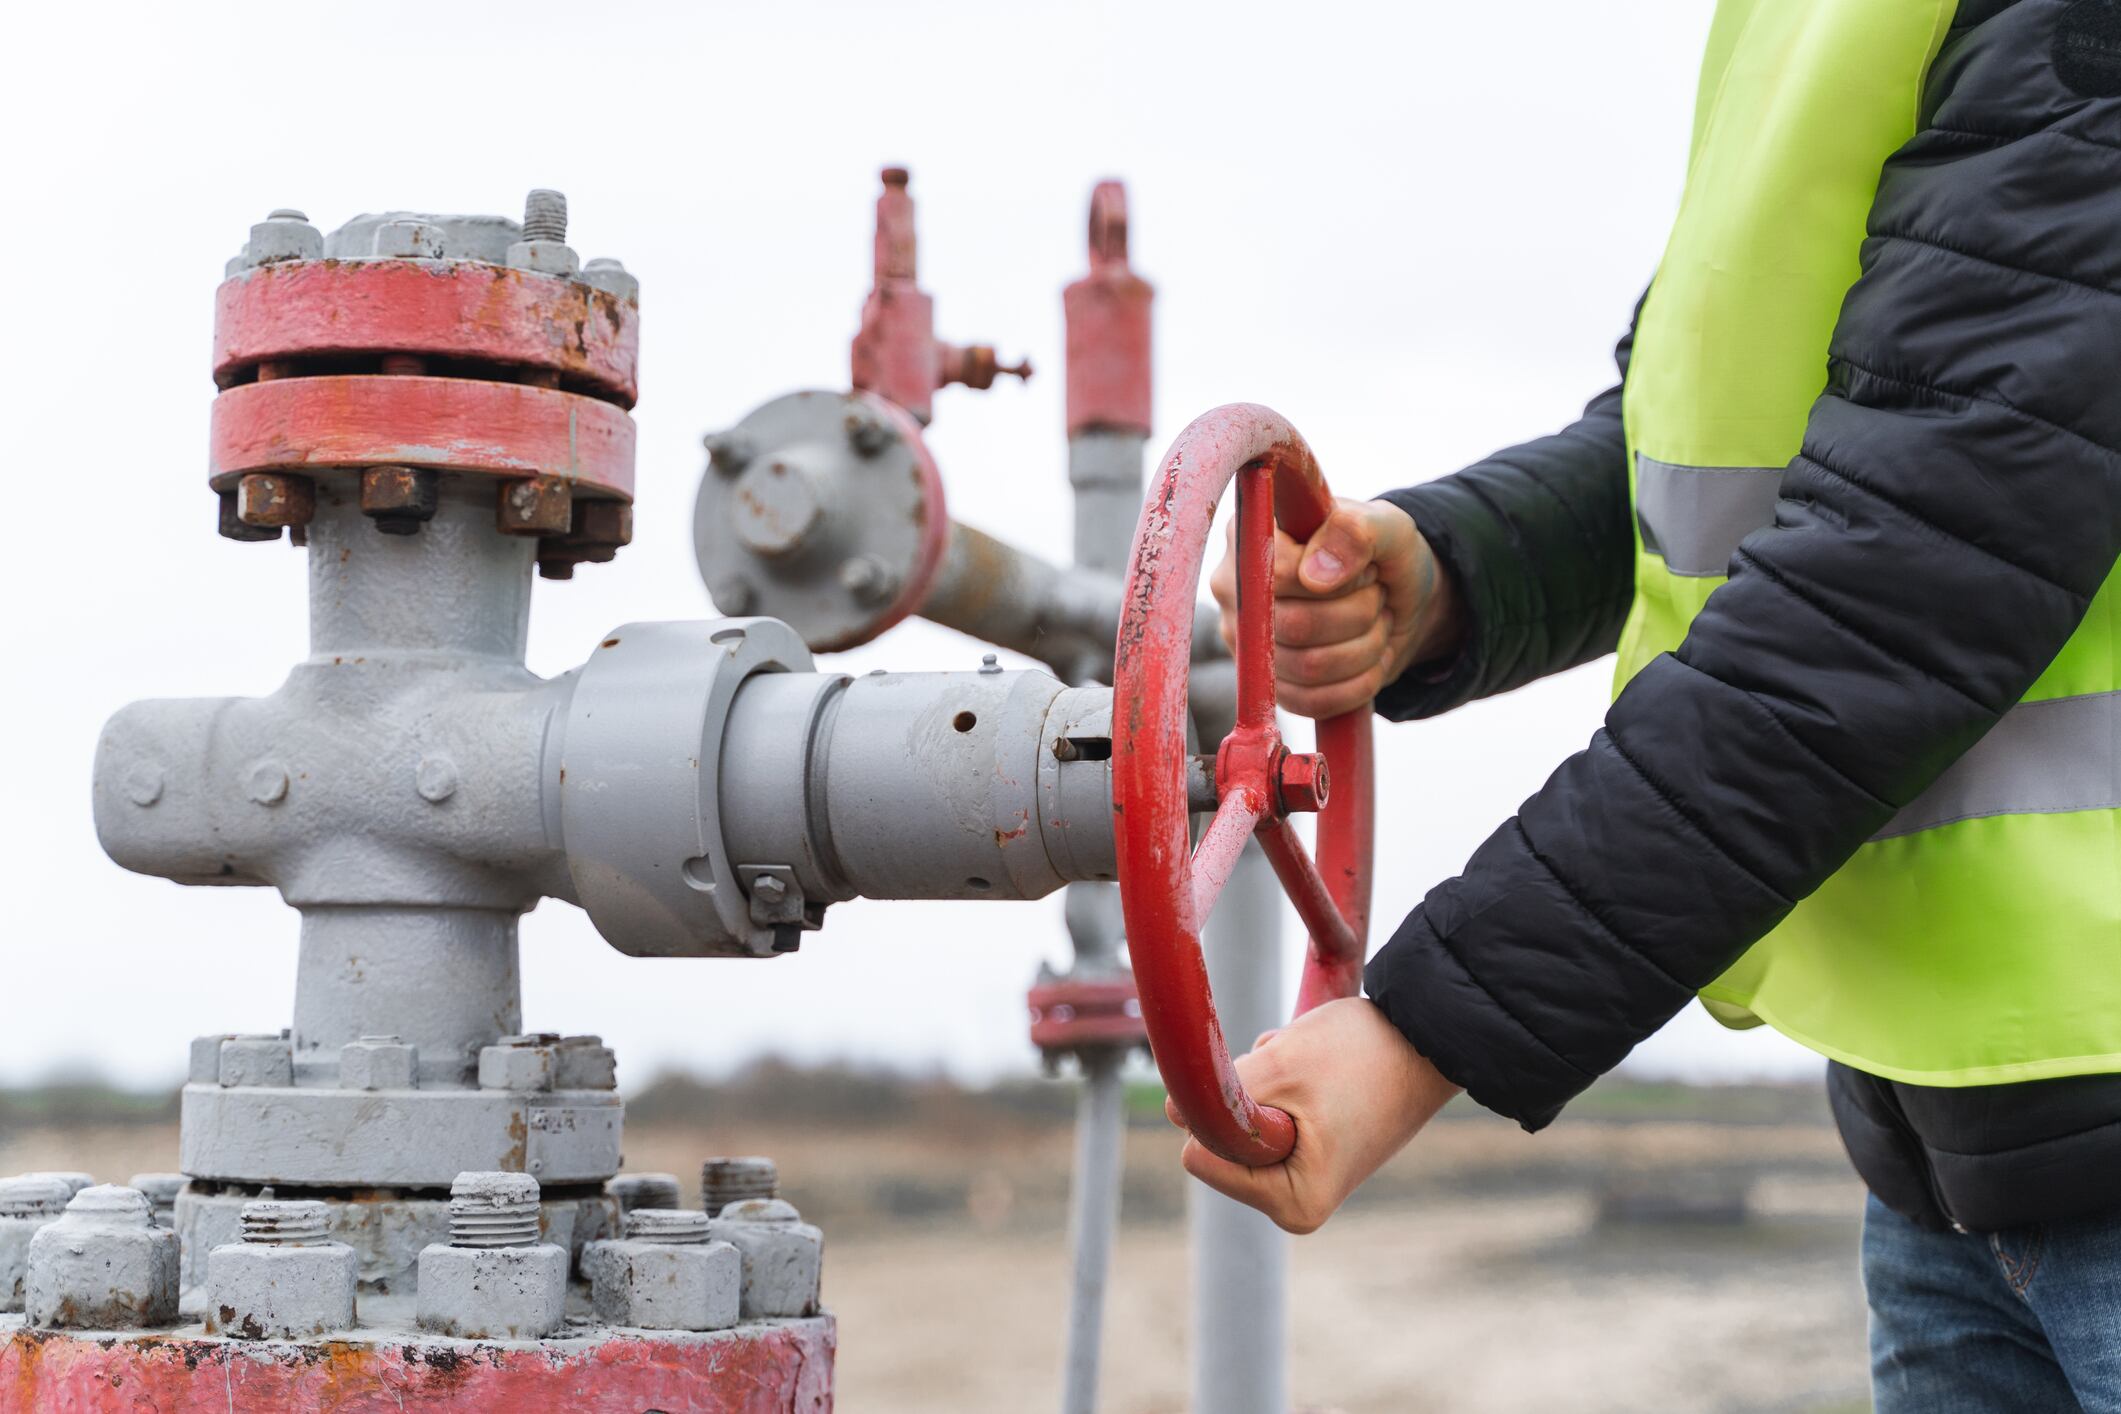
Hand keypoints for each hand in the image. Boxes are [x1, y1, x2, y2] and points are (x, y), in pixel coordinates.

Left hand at [1165, 997, 1459, 1233]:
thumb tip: (1170, 1113)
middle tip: (1303, 1078)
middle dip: (1250, 1094)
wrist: (1429, 1035)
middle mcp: (1296, 1201)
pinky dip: (1280, 1078)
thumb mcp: (1278, 1066)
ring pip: (1241, 1114)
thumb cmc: (1362, 1054)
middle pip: (1220, 1137)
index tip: (1281, 1090)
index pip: (1200, 1154)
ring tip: (1318, 1073)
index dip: (1228, 1111)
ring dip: (1265, 1080)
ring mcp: (1303, 1174)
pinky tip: (1321, 1070)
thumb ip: (1214, 1095)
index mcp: (1292, 1203)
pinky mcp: (1309, 1145)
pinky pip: (1265, 1106)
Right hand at [1209, 497, 1462, 718]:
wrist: (1397, 600)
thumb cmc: (1384, 554)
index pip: (1280, 575)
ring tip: (1375, 622)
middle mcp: (1235, 589)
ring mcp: (1246, 642)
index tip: (1366, 568)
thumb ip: (1354, 532)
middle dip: (1359, 615)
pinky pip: (1313, 702)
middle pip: (1295, 626)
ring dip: (1365, 648)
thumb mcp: (1386, 527)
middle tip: (1376, 596)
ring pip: (1310, 668)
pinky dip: (1359, 683)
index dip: (1338, 581)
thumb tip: (1315, 577)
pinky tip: (1369, 657)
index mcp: (1251, 536)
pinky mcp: (1268, 685)